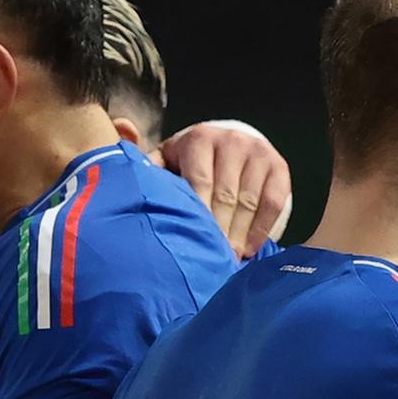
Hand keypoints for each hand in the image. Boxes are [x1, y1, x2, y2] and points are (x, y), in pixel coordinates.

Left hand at [158, 119, 293, 256]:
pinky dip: (261, 230)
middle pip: (226, 195)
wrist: (227, 146)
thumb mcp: (166, 160)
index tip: (194, 244)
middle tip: (212, 260)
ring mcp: (258, 152)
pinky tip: (249, 250)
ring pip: (250, 202)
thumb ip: (146, 169)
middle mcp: (231, 140)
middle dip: (218, 230)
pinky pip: (274, 203)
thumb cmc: (188, 163)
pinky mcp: (279, 167)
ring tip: (229, 259)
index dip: (198, 216)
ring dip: (239, 235)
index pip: (200, 182)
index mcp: (199, 139)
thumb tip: (118, 176)